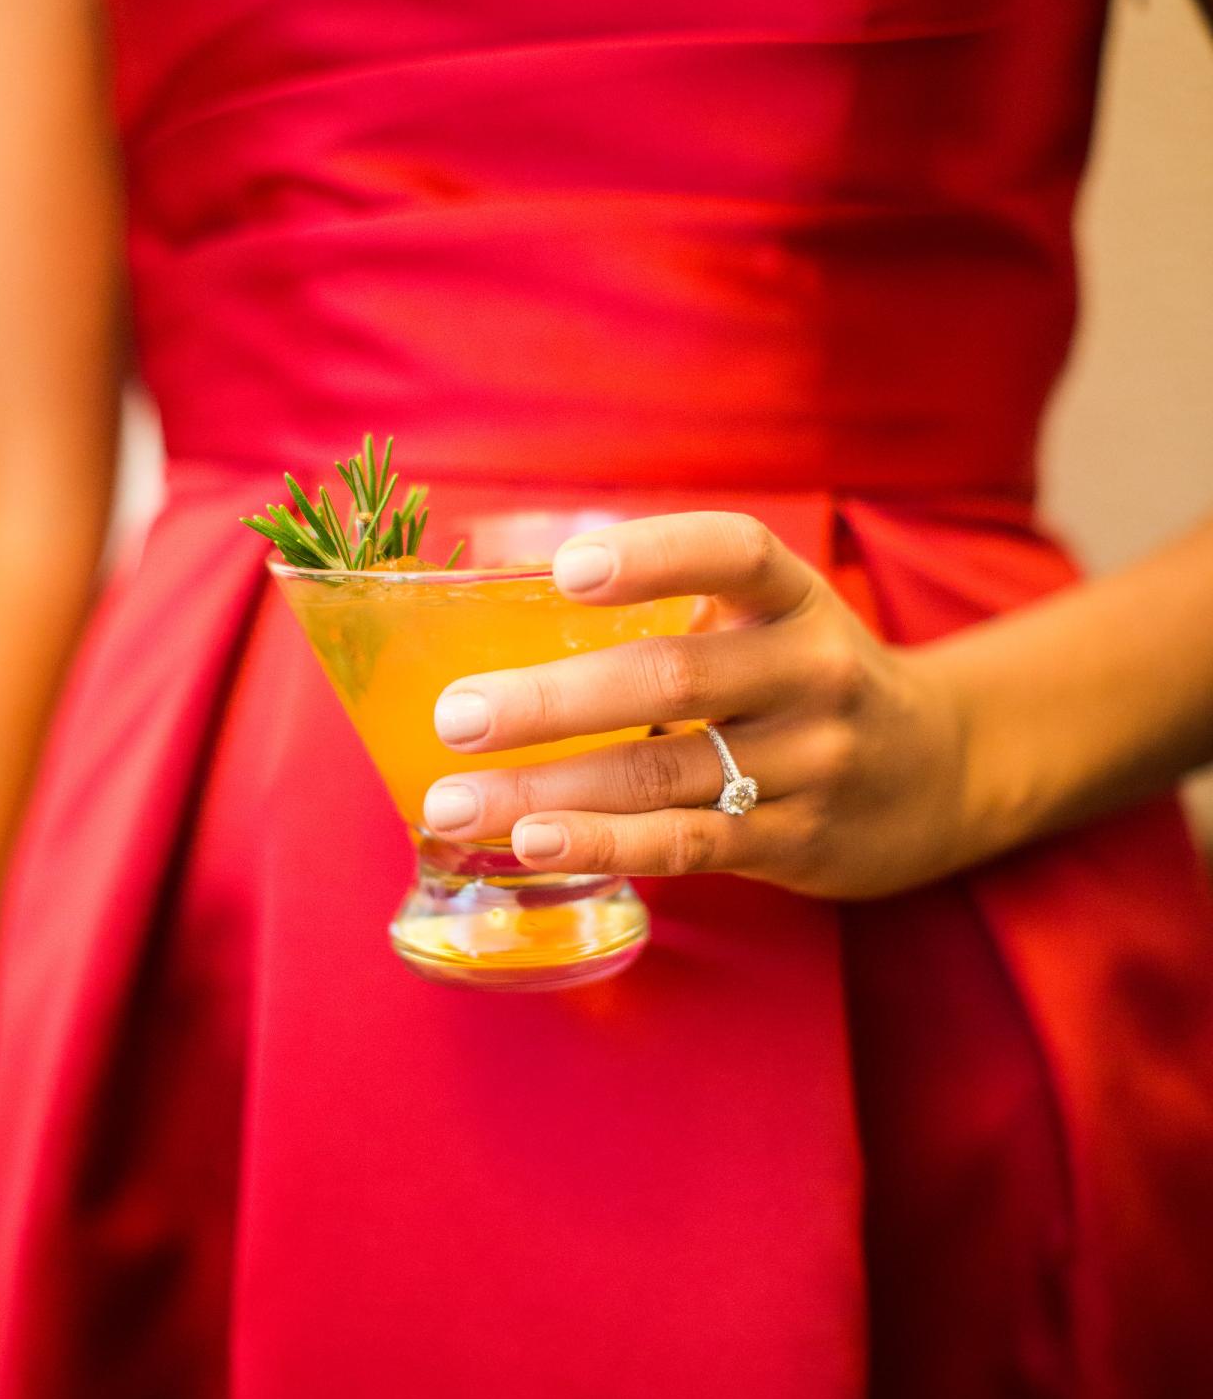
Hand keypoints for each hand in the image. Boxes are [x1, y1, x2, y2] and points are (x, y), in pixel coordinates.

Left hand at [422, 509, 982, 899]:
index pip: (733, 553)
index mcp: (793, 598)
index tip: (566, 570)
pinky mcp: (797, 840)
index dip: (652, 556)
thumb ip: (673, 611)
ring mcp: (810, 761)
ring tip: (455, 803)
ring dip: (548, 790)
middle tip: (456, 716)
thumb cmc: (806, 681)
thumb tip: (500, 601)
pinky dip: (607, 845)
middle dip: (551, 700)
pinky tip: (536, 845)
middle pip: (671, 679)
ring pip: (664, 774)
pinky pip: (690, 845)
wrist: (943, 771)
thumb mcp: (770, 621)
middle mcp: (810, 672)